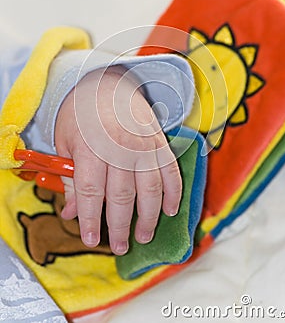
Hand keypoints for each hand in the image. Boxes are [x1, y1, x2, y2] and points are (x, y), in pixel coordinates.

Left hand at [54, 65, 181, 254]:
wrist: (108, 82)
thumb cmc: (81, 114)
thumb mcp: (65, 142)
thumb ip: (70, 179)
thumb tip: (70, 213)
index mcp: (90, 148)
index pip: (90, 192)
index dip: (90, 219)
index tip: (91, 239)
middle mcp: (119, 148)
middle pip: (121, 196)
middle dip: (120, 226)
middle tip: (120, 246)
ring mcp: (143, 145)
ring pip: (150, 189)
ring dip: (149, 217)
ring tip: (144, 236)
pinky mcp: (160, 141)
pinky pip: (172, 171)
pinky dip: (174, 192)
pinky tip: (171, 210)